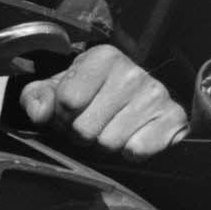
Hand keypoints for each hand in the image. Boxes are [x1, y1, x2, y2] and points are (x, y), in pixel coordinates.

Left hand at [20, 44, 187, 157]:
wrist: (137, 104)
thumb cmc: (92, 96)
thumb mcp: (57, 89)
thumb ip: (36, 97)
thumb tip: (40, 112)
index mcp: (104, 57)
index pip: (67, 100)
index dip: (62, 114)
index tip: (72, 111)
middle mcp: (133, 72)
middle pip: (85, 127)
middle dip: (83, 134)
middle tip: (92, 125)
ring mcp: (156, 95)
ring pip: (109, 143)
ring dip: (105, 144)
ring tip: (112, 130)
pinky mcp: (174, 117)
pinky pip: (138, 149)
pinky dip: (131, 151)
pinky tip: (133, 137)